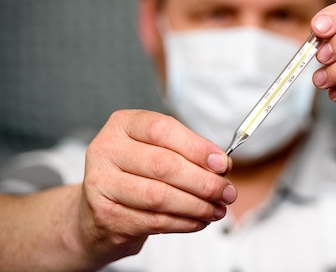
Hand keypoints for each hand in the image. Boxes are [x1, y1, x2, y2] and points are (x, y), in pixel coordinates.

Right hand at [77, 110, 235, 263]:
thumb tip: (222, 166)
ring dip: (196, 206)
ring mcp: (101, 183)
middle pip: (163, 165)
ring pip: (159, 196)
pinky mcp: (105, 215)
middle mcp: (107, 149)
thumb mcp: (158, 151)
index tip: (223, 164)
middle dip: (203, 181)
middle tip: (227, 192)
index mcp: (123, 124)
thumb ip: (187, 152)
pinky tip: (199, 221)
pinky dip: (184, 222)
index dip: (197, 147)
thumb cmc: (135, 174)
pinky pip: (154, 220)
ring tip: (217, 210)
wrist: (97, 211)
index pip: (163, 129)